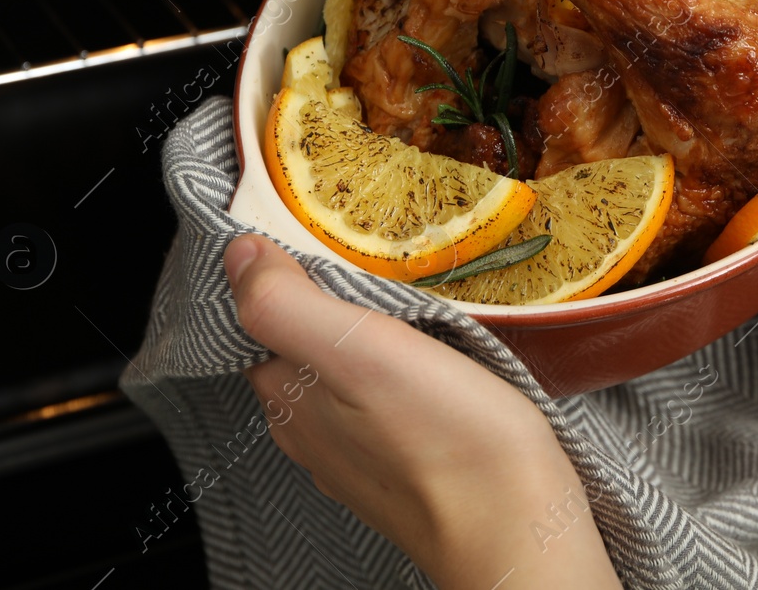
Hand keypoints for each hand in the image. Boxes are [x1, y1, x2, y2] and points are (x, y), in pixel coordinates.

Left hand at [223, 234, 621, 589]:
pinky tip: (429, 350)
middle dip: (319, 295)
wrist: (520, 530)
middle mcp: (312, 430)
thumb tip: (237, 253)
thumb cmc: (451, 444)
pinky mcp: (407, 462)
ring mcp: (358, 452)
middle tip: (363, 245)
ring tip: (401, 288)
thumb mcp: (360, 352)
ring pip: (340, 372)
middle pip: (296, 343)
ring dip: (359, 331)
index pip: (255, 318)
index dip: (274, 269)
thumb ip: (288, 305)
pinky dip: (392, 366)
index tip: (311, 227)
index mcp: (291, 397)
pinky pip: (380, 400)